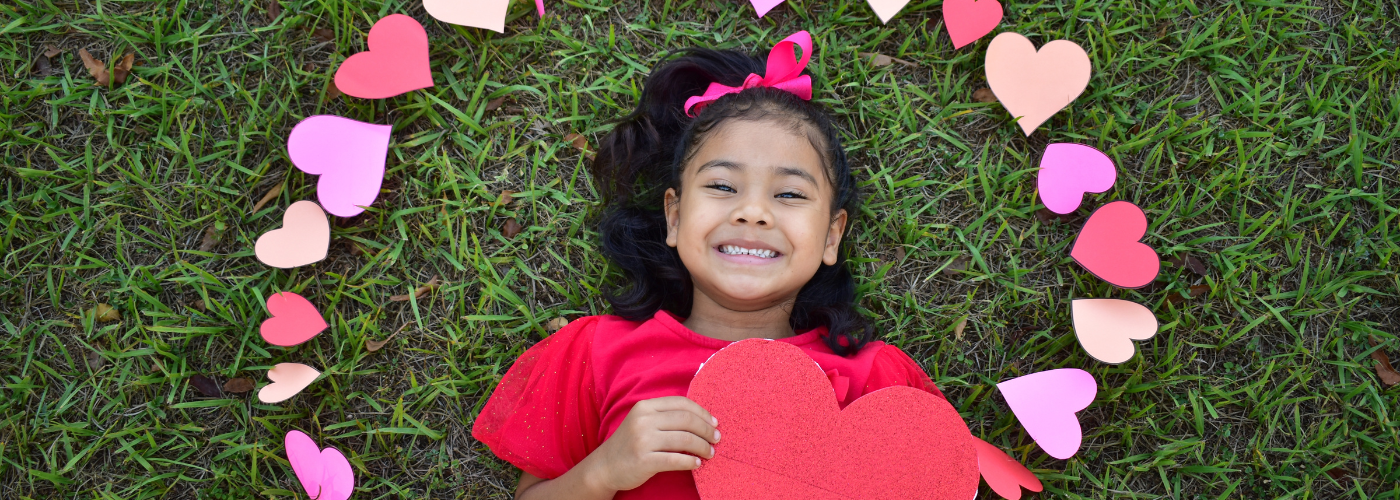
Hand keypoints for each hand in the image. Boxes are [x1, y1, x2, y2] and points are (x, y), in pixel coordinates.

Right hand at [580, 396, 720, 492]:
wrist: (605, 466)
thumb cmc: (629, 444)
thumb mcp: (642, 422)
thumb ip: (665, 416)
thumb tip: (702, 419)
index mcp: (645, 407)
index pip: (681, 404)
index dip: (702, 413)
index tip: (714, 423)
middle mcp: (644, 420)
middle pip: (686, 420)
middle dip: (706, 430)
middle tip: (716, 439)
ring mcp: (643, 440)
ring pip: (684, 440)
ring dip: (702, 447)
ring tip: (710, 453)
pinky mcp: (644, 460)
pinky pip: (676, 460)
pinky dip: (690, 462)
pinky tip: (696, 464)